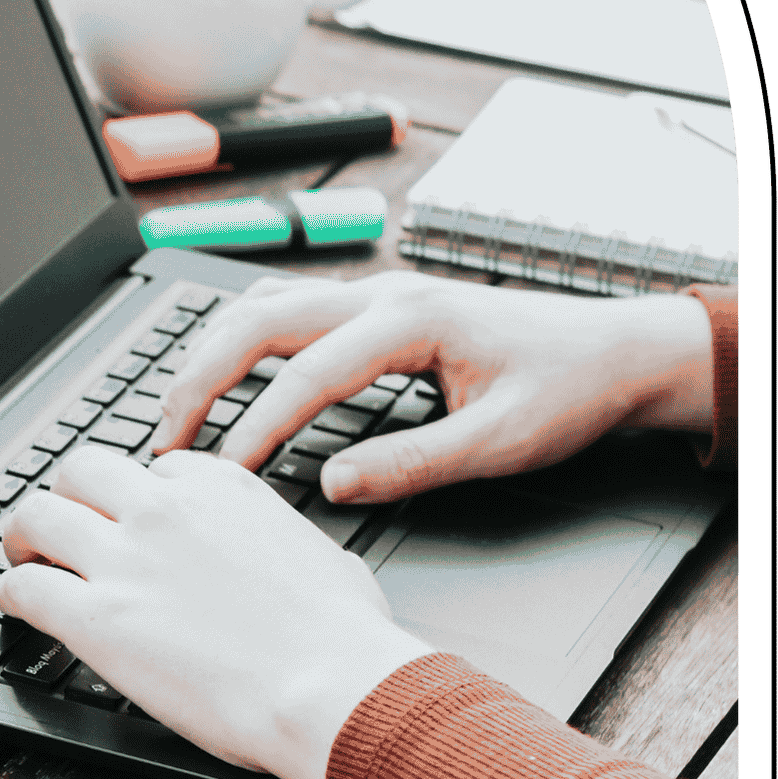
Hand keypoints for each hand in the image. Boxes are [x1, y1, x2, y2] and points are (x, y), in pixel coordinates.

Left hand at [0, 445, 430, 778]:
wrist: (328, 684)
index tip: (136, 524)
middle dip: (68, 499)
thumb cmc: (341, 637)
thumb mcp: (322, 557)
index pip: (156, 468)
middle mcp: (165, 509)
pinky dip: (10, 595)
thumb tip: (280, 557)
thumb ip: (279, 542)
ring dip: (23, 538)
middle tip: (62, 531)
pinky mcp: (94, 616)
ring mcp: (124, 559)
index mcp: (221, 488)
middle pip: (82, 471)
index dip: (138, 499)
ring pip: (36, 514)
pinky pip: (22, 586)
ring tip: (24, 561)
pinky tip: (18, 609)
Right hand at [150, 273, 715, 505]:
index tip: (219, 478)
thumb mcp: (500, 444)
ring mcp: (377, 293)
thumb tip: (332, 485)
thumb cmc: (566, 391)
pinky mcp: (376, 306)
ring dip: (210, 354)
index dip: (253, 430)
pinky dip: (240, 342)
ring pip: (263, 304)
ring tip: (176, 415)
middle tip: (165, 442)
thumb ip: (413, 466)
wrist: (614, 350)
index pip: (306, 376)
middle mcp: (384, 294)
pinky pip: (287, 308)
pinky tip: (222, 379)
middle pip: (258, 320)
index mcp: (412, 322)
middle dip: (200, 379)